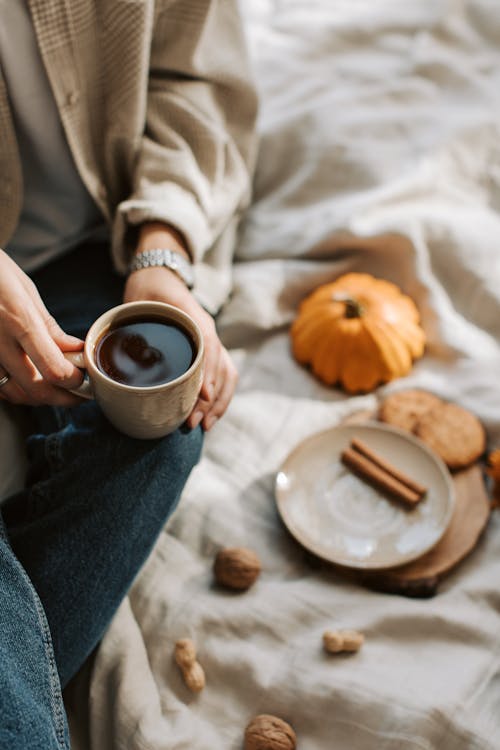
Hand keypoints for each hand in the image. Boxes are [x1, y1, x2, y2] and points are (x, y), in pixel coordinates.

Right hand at [0, 250, 83, 405]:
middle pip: (36, 389)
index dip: (74, 382)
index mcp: (19, 321)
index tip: (85, 379)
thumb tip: (75, 350)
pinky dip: (16, 392)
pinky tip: (29, 383)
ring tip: (57, 390)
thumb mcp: (26, 292)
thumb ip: (49, 327)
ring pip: (14, 394)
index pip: (53, 368)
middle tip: (78, 394)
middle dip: (64, 398)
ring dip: (40, 398)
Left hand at [123, 227, 237, 430]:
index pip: (209, 348)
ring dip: (218, 403)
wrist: (160, 275)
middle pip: (222, 369)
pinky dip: (217, 397)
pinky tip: (206, 414)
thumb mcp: (137, 300)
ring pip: (227, 375)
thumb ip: (131, 324)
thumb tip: (120, 357)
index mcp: (194, 318)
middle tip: (193, 423)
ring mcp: (211, 342)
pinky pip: (222, 375)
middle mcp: (208, 332)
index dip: (207, 375)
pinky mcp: (207, 351)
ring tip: (203, 426)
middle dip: (211, 400)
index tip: (201, 398)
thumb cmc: (147, 289)